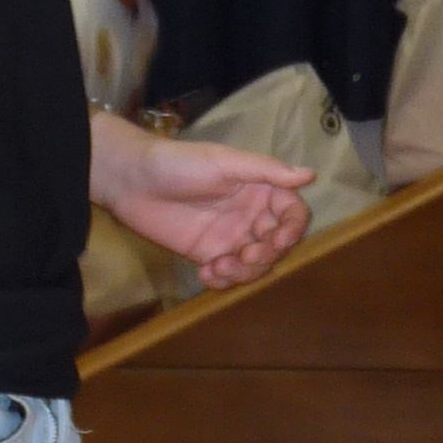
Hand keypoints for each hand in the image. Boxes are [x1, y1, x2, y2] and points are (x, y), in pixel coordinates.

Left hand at [93, 123, 312, 290]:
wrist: (132, 181)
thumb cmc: (180, 164)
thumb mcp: (225, 162)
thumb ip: (266, 171)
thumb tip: (310, 175)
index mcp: (260, 188)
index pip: (293, 212)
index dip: (293, 229)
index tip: (280, 239)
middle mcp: (250, 214)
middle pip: (278, 244)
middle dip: (266, 255)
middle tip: (245, 255)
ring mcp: (230, 237)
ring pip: (256, 265)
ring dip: (245, 272)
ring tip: (219, 266)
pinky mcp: (208, 254)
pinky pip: (228, 275)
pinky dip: (224, 281)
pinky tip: (206, 274)